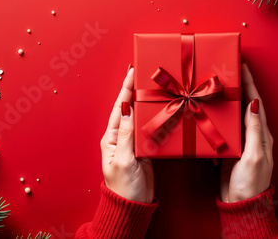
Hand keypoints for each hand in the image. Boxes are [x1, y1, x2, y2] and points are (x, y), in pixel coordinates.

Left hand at [100, 67, 153, 202]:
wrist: (134, 206)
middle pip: (132, 108)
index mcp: (112, 137)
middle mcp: (122, 136)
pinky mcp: (147, 149)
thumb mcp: (123, 159)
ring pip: (143, 117)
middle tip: (147, 73)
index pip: (120, 107)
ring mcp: (135, 142)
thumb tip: (128, 109)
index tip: (132, 71)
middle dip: (138, 91)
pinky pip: (153, 129)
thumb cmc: (123, 186)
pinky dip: (158, 118)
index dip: (126, 89)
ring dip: (149, 102)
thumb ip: (126, 134)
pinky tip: (164, 109)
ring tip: (157, 86)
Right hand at [220, 63, 273, 202]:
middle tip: (227, 71)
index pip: (256, 103)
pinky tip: (210, 113)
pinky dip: (218, 119)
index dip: (250, 84)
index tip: (243, 67)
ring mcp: (240, 142)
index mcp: (262, 135)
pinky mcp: (229, 150)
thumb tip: (254, 104)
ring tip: (217, 87)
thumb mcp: (254, 155)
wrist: (241, 204)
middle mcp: (252, 136)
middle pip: (245, 106)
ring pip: (233, 116)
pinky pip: (223, 129)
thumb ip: (254, 130)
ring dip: (227, 102)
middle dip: (238, 88)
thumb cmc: (251, 182)